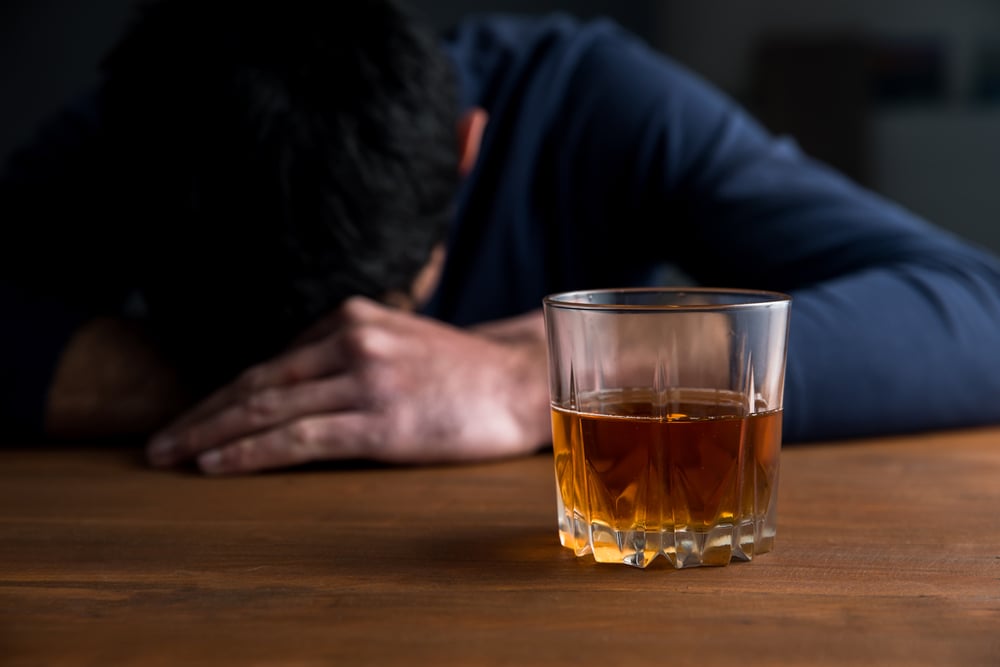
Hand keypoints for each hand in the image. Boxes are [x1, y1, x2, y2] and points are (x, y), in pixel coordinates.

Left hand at [145, 297, 551, 473]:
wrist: (518, 384)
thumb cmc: (459, 373)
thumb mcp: (396, 342)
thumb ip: (345, 355)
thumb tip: (290, 387)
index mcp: (351, 317)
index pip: (272, 362)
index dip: (224, 394)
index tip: (194, 418)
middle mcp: (351, 339)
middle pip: (257, 382)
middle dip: (202, 413)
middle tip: (160, 441)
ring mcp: (365, 378)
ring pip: (267, 408)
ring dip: (210, 433)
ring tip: (171, 455)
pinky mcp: (379, 419)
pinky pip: (298, 437)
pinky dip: (249, 451)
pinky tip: (216, 464)